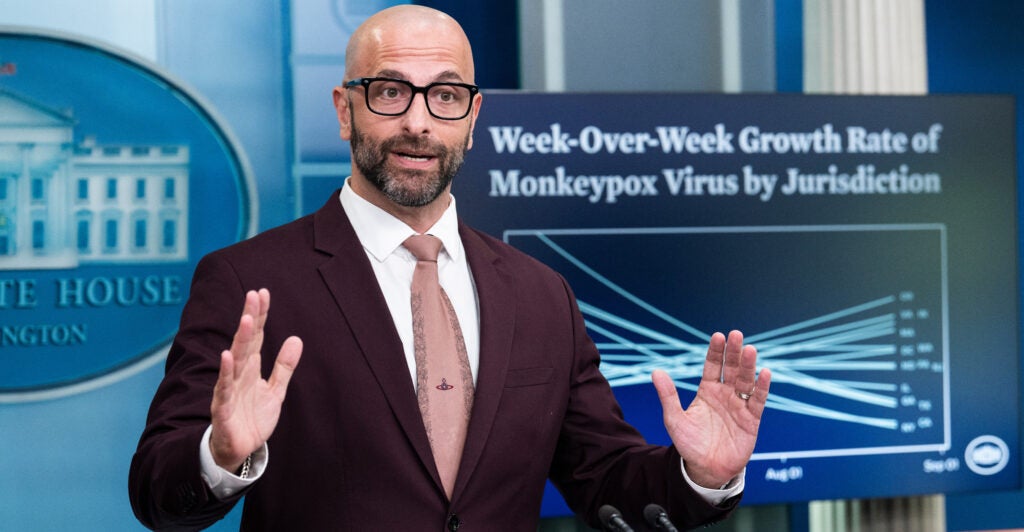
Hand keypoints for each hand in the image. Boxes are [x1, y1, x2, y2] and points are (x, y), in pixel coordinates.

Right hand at [209, 289, 302, 471]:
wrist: (239, 450)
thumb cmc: (253, 418)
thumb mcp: (276, 391)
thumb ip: (284, 366)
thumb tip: (296, 339)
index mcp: (251, 368)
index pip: (256, 337)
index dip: (260, 316)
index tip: (262, 293)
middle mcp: (239, 374)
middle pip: (245, 341)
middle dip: (250, 318)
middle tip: (253, 294)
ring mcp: (229, 389)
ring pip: (236, 360)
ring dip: (240, 339)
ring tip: (246, 318)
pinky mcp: (223, 408)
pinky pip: (223, 388)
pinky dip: (225, 372)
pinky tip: (227, 356)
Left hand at [652, 330, 769, 488]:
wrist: (706, 469)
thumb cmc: (689, 443)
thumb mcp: (674, 419)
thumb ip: (668, 396)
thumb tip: (655, 371)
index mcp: (707, 391)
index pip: (712, 366)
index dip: (715, 351)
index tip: (718, 336)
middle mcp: (725, 394)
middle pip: (731, 369)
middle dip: (734, 352)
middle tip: (737, 335)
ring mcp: (739, 405)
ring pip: (745, 381)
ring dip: (748, 366)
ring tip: (750, 350)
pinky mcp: (751, 419)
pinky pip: (758, 401)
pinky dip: (762, 387)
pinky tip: (764, 373)